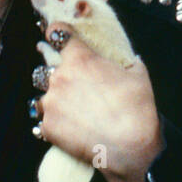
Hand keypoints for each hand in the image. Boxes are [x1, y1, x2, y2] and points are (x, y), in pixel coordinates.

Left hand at [39, 29, 162, 181]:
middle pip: (47, 67)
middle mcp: (59, 77)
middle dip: (57, 74)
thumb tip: (132, 59)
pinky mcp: (48, 126)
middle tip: (73, 86)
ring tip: (69, 110)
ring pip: (43, 94)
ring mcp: (51, 102)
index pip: (57, 33)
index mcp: (80, 59)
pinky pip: (43, 120)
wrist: (130, 148)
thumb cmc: (136, 109)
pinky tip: (67, 128)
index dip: (56, 33)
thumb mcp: (139, 75)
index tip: (55, 35)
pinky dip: (53, 123)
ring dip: (53, 98)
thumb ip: (128, 62)